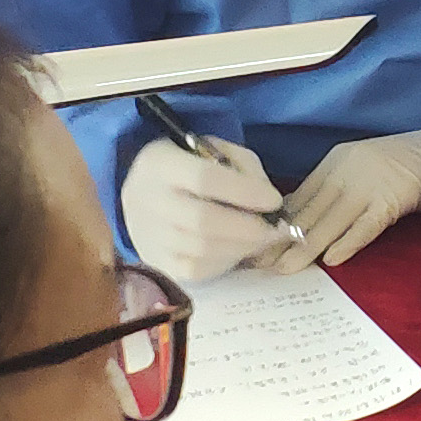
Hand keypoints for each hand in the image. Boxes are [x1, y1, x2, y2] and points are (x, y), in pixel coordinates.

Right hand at [122, 136, 299, 283]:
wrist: (145, 192)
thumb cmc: (188, 166)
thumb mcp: (215, 150)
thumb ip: (243, 167)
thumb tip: (268, 201)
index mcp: (159, 163)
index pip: (204, 179)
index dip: (244, 192)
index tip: (275, 200)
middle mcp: (145, 200)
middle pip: (202, 221)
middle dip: (248, 228)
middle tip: (275, 229)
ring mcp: (146, 234)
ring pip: (200, 250)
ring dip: (242, 247)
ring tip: (263, 239)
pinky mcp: (153, 261)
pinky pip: (194, 270)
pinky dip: (225, 262)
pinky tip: (239, 250)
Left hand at [269, 127, 420, 270]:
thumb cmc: (407, 164)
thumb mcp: (362, 171)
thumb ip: (335, 192)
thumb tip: (303, 223)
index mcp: (335, 162)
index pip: (299, 198)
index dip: (277, 226)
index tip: (257, 247)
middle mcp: (347, 170)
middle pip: (309, 211)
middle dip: (282, 241)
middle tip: (259, 265)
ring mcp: (370, 183)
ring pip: (331, 220)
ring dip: (306, 248)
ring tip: (286, 269)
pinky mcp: (395, 197)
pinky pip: (367, 224)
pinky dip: (348, 242)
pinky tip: (332, 260)